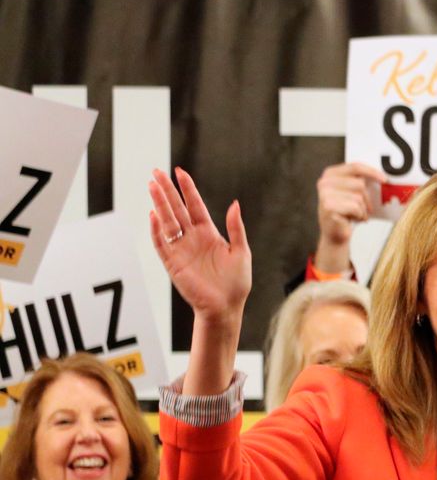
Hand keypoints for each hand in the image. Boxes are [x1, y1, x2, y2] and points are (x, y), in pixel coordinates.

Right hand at [148, 167, 251, 322]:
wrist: (226, 307)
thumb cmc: (236, 283)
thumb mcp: (241, 251)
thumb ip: (235, 228)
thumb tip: (235, 203)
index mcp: (209, 233)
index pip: (195, 206)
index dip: (188, 189)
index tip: (180, 172)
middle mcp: (193, 238)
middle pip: (177, 209)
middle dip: (167, 190)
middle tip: (156, 172)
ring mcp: (181, 249)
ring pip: (167, 221)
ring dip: (159, 204)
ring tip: (152, 185)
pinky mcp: (173, 263)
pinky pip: (161, 243)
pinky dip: (157, 230)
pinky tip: (153, 214)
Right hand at [314, 162, 385, 273]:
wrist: (335, 234)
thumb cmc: (346, 213)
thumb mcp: (352, 193)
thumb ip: (359, 182)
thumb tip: (382, 177)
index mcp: (330, 174)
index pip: (355, 167)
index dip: (371, 172)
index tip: (384, 179)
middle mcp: (325, 182)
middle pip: (359, 184)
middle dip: (366, 199)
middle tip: (364, 209)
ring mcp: (325, 194)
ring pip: (358, 197)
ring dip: (362, 209)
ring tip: (356, 215)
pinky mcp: (329, 207)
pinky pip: (355, 207)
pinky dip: (359, 215)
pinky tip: (352, 219)